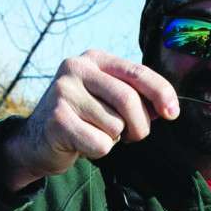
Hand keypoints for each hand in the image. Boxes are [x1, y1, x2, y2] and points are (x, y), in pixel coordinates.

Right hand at [0, 50, 179, 191]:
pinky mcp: (57, 119)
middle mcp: (76, 68)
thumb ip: (135, 97)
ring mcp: (63, 92)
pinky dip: (98, 151)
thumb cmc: (83, 119)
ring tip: (94, 133)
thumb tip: (168, 107)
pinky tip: (82, 144)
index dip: (161, 93)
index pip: (137, 72)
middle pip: (128, 100)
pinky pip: (100, 143)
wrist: (37, 141)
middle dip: (139, 126)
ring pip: (115, 125)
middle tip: (132, 137)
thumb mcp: (108, 99)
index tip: (172, 114)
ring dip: (113, 139)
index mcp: (94, 59)